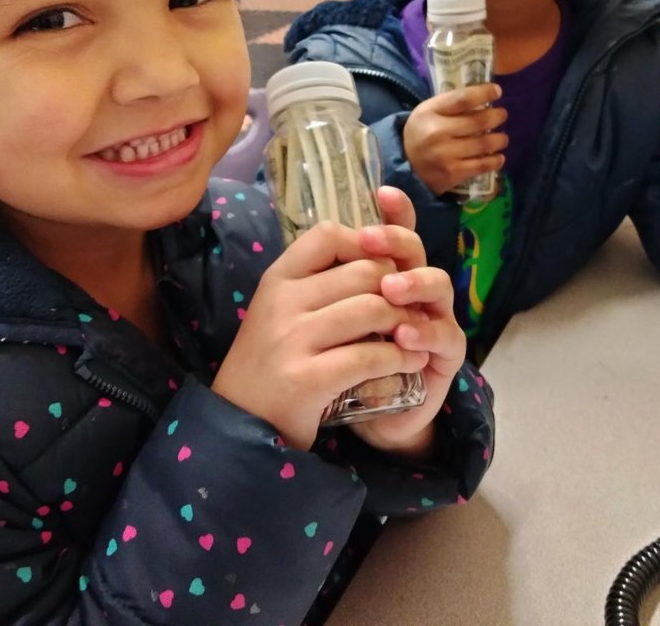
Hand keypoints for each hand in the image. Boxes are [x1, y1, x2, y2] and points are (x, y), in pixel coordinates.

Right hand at [212, 216, 428, 450]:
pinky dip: (401, 357)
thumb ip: (318, 283)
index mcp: (277, 279)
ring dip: (407, 322)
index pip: (329, 235)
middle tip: (412, 307)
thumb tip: (377, 252)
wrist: (243, 424)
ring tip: (416, 335)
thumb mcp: (282, 311)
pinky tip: (411, 362)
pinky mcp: (308, 379)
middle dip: (399, 288)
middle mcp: (282, 302)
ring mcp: (292, 340)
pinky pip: (371, 356)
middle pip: (364, 272)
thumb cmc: (273, 362)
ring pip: (374, 309)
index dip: (367, 244)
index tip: (384, 269)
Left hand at [347, 188, 465, 459]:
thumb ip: (330, 282)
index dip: (396, 211)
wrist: (366, 413)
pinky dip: (424, 331)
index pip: (396, 232)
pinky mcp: (445, 355)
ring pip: (439, 284)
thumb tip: (316, 237)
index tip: (381, 193)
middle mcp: (416, 288)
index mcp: (389, 271)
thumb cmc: (346, 359)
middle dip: (396, 239)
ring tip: (390, 288)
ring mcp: (436, 318)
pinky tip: (404, 333)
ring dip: (414, 282)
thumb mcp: (331, 318)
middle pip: (416, 249)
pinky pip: (444, 336)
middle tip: (369, 240)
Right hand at [403, 84, 506, 195]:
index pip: (463, 99)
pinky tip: (498, 157)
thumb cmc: (421, 133)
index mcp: (430, 113)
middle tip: (502, 115)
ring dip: (500, 139)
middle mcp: (437, 133)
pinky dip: (495, 160)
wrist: (405, 166)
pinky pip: (482, 165)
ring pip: (484, 144)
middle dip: (497, 116)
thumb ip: (452, 103)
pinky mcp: (452, 174)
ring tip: (502, 138)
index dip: (484, 93)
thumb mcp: (428, 112)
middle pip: (478, 121)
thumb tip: (485, 99)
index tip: (497, 91)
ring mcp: (445, 155)